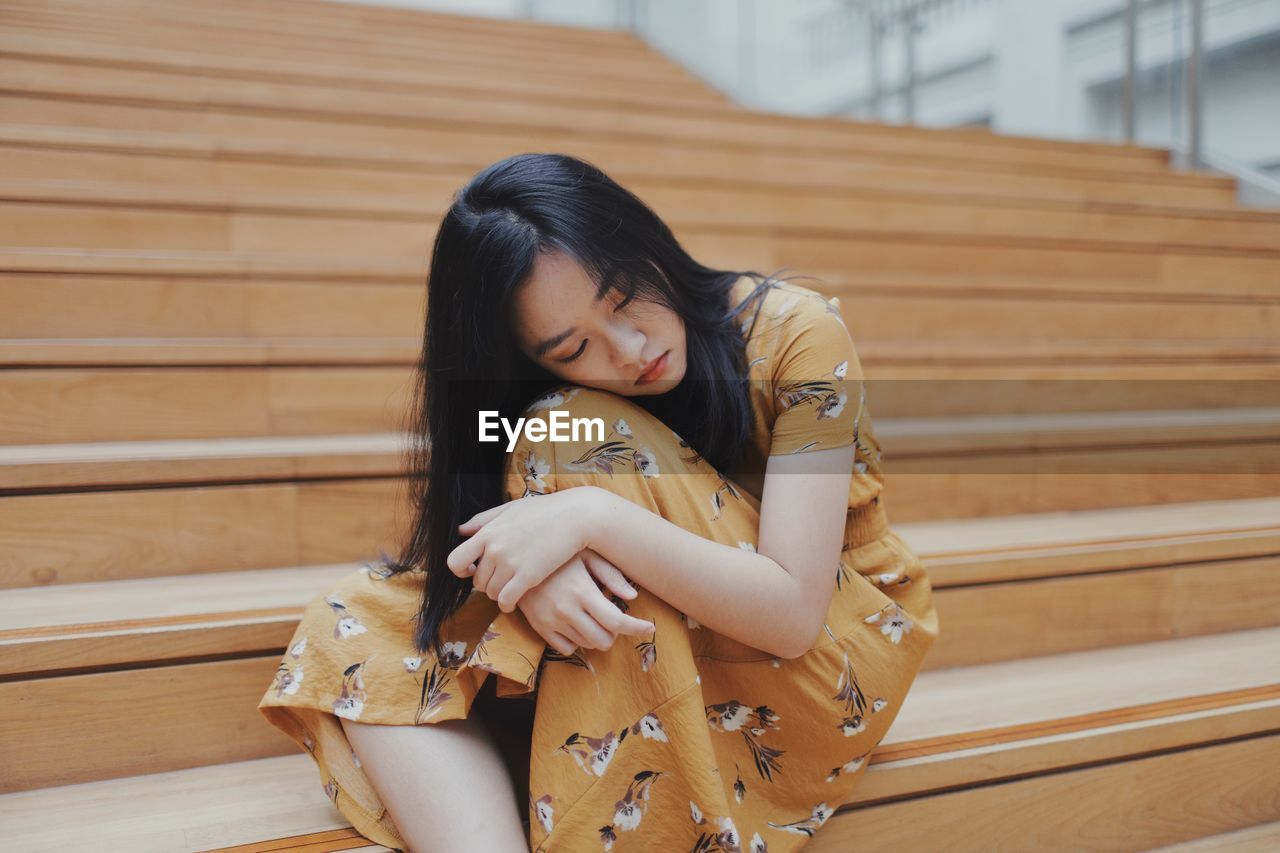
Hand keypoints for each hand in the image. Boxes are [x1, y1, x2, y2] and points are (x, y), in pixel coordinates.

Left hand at [450, 488, 602, 612]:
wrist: (575, 517)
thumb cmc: (546, 510)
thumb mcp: (511, 509)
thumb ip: (484, 519)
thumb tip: (461, 530)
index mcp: (488, 532)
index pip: (455, 560)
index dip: (461, 570)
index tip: (472, 570)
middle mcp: (494, 549)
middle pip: (477, 581)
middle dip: (487, 583)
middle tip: (502, 579)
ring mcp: (510, 563)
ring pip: (491, 593)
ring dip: (499, 594)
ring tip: (511, 588)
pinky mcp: (527, 577)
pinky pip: (506, 600)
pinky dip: (507, 605)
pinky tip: (514, 602)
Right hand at [518, 549, 654, 655]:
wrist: (518, 557)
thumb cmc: (558, 553)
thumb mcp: (585, 555)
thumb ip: (610, 574)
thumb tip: (632, 596)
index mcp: (582, 590)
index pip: (616, 621)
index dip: (637, 628)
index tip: (650, 628)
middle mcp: (567, 609)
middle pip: (604, 640)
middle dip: (615, 633)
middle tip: (614, 618)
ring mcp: (551, 621)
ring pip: (587, 644)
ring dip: (597, 635)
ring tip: (593, 616)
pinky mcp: (539, 627)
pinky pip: (566, 648)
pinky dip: (577, 641)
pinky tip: (577, 623)